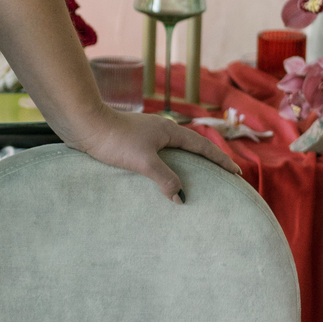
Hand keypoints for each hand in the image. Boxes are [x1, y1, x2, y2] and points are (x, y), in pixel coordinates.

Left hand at [68, 107, 245, 203]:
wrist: (85, 124)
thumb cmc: (115, 140)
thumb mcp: (143, 161)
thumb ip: (165, 178)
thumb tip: (181, 197)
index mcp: (170, 131)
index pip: (203, 147)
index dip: (221, 160)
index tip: (237, 172)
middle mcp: (161, 130)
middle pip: (193, 147)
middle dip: (209, 161)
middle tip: (224, 175)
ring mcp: (147, 134)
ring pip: (175, 150)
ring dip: (188, 163)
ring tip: (197, 178)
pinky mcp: (133, 141)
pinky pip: (159, 154)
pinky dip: (169, 164)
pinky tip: (162, 176)